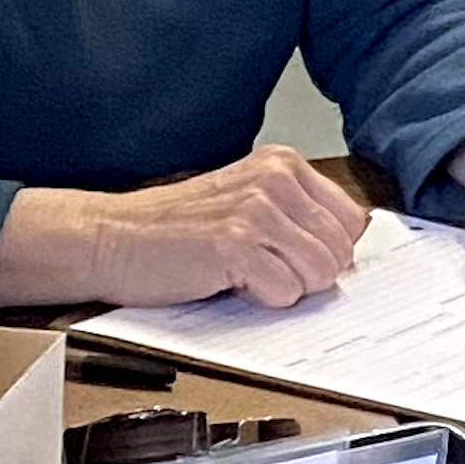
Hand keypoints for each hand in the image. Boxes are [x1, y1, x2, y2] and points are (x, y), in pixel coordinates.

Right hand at [87, 146, 369, 308]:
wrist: (111, 237)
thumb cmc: (177, 228)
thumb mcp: (246, 202)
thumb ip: (296, 215)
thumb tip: (350, 251)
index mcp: (283, 164)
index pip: (353, 221)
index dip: (328, 252)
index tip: (291, 256)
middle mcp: (275, 179)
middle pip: (341, 251)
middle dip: (309, 274)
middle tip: (262, 268)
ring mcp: (256, 211)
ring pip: (321, 274)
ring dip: (286, 287)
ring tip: (244, 272)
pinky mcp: (235, 245)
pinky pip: (286, 292)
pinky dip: (261, 299)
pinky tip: (228, 280)